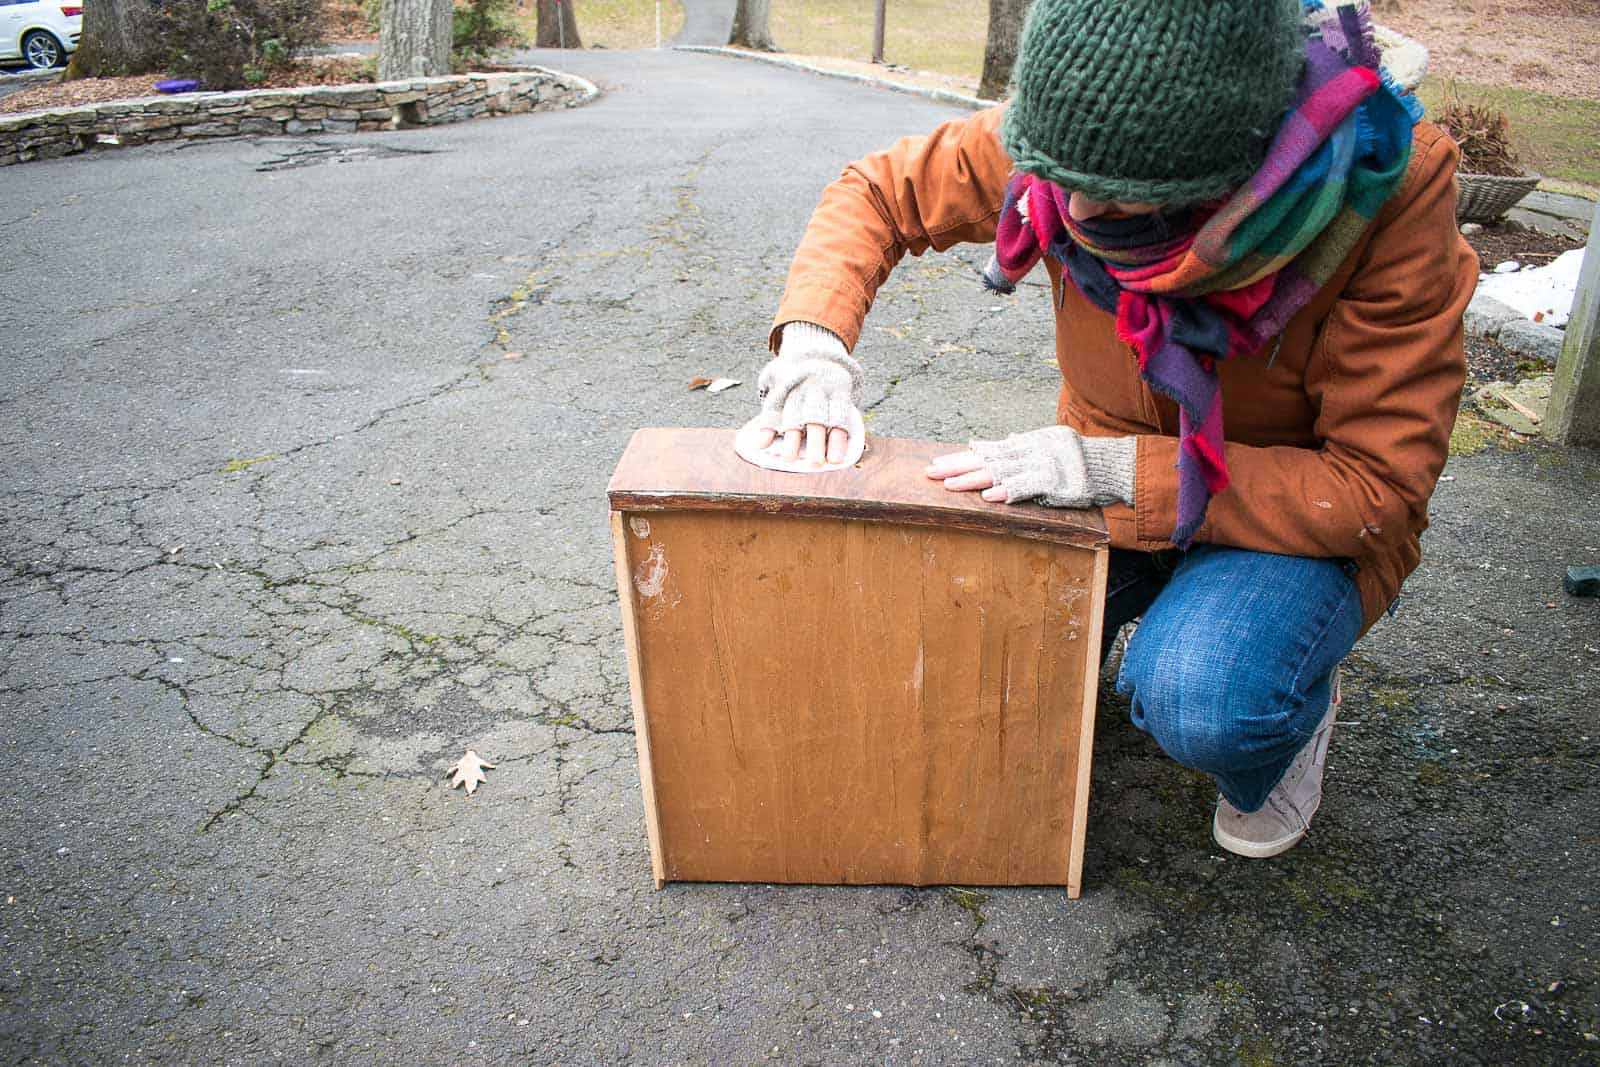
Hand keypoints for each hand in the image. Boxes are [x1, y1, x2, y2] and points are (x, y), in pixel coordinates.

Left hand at [754, 322, 862, 465]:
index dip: (777, 432)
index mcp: (786, 389)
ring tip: (832, 461)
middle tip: (808, 462)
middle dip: (809, 440)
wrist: (818, 353)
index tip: (778, 453)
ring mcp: (824, 389)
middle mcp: (805, 389)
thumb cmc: (793, 383)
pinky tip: (844, 450)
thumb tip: (758, 445)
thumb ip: (769, 418)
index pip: (780, 412)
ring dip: (831, 440)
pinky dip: (844, 434)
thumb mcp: (777, 391)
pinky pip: (845, 413)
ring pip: (828, 416)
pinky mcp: (841, 390)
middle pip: (806, 417)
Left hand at [927, 426, 1136, 508]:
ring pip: (1001, 471)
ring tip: (949, 486)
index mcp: (1028, 442)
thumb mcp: (1050, 445)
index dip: (962, 456)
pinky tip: (989, 496)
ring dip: (974, 479)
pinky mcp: (1055, 481)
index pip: (989, 449)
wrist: (1113, 465)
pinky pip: (1027, 486)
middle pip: (987, 458)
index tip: (937, 462)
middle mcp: (1031, 449)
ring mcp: (1042, 464)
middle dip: (957, 466)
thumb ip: (1025, 446)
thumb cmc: (1080, 461)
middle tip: (930, 472)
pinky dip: (1008, 490)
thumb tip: (1004, 439)